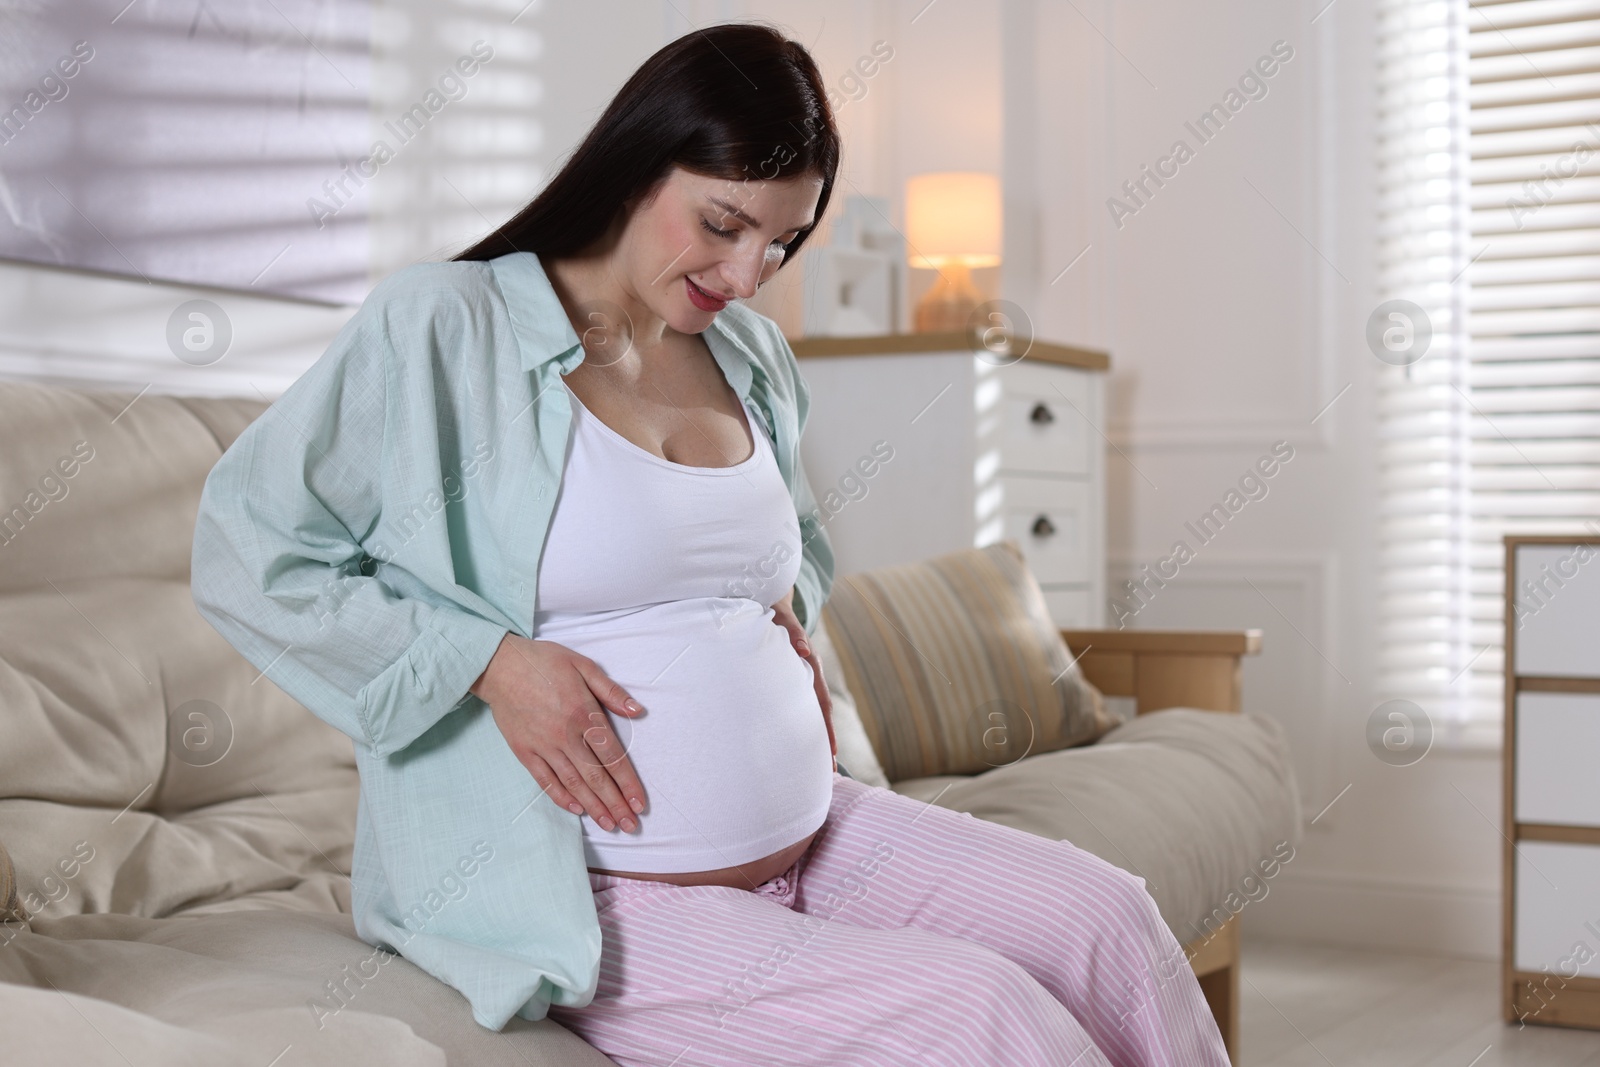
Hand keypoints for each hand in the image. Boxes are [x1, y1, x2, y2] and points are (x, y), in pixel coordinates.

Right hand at [470, 633, 647, 832]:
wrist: (500, 665)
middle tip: (631, 826)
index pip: (612, 756)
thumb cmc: (544, 662)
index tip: (640, 803)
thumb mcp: (583, 665)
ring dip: (593, 807)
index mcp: (584, 713)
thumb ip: (611, 690)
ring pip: (573, 783)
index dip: (628, 782)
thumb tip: (638, 710)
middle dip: (615, 804)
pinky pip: (545, 780)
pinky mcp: (524, 751)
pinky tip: (577, 809)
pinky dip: (561, 797)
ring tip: (609, 825)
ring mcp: (543, 745)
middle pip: (596, 777)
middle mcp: (565, 735)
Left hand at [771, 586, 836, 765]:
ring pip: (812, 714)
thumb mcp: (783, 620)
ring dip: (816, 738)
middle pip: (821, 715)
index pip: (822, 702)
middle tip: (831, 772)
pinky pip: (800, 709)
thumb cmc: (775, 615)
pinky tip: (799, 745)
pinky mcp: (792, 683)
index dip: (826, 728)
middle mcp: (810, 677)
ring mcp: (802, 681)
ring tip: (822, 767)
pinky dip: (802, 727)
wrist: (772, 606)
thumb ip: (792, 632)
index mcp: (811, 666)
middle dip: (826, 742)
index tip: (831, 752)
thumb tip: (804, 648)